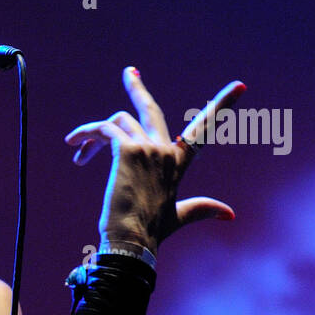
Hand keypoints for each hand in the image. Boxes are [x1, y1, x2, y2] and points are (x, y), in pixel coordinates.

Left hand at [65, 67, 244, 256]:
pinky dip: (86, 135)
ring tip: (76, 145)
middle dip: (137, 87)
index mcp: (178, 163)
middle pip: (151, 109)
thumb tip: (231, 214)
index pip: (204, 129)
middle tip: (130, 71)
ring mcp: (148, 148)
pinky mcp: (127, 149)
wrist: (132, 242)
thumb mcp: (178, 217)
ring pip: (117, 121)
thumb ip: (202, 209)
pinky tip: (74, 146)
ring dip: (94, 133)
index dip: (222, 107)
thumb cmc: (151, 232)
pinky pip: (103, 130)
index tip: (240, 86)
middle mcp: (165, 150)